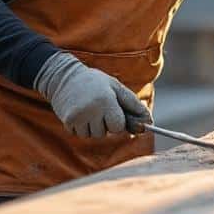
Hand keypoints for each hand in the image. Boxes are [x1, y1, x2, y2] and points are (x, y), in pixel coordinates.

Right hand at [35, 52, 149, 137]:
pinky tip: (80, 113)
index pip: (118, 126)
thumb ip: (133, 104)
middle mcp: (91, 109)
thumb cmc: (96, 83)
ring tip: (90, 110)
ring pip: (92, 135)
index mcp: (106, 100)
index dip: (118, 122)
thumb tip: (150, 122)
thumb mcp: (116, 88)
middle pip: (105, 133)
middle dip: (105, 125)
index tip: (114, 113)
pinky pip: (79, 134)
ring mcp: (77, 116)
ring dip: (93, 127)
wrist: (64, 77)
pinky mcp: (67, 121)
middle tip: (100, 109)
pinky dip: (81, 127)